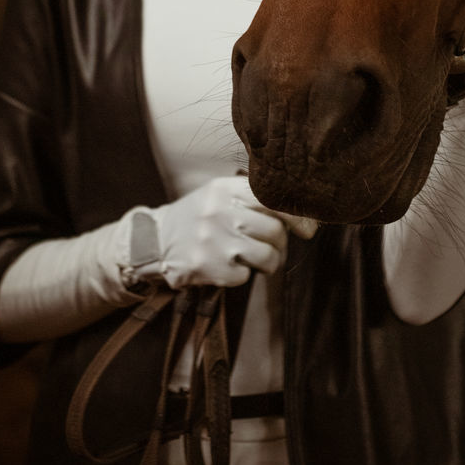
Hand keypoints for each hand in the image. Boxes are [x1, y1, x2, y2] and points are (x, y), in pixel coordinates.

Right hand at [150, 175, 315, 289]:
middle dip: (280, 242)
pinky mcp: (211, 268)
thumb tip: (301, 219)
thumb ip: (254, 199)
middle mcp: (221, 212)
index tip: (308, 229)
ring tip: (259, 260)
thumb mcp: (220, 195)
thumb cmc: (197, 216)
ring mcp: (216, 241)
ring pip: (267, 255)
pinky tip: (231, 266)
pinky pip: (247, 275)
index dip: (297, 216)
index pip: (273, 198)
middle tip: (273, 246)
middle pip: (275, 230)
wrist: (155, 241)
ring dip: (270, 262)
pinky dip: (244, 274)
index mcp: (226, 189)